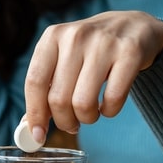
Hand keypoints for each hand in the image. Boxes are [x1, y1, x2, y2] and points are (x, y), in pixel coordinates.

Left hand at [23, 11, 162, 136]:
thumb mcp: (63, 58)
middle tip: (72, 124)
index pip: (34, 82)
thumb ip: (46, 88)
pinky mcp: (130, 53)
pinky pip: (113, 99)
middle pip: (58, 98)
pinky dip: (110, 112)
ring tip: (91, 114)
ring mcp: (104, 43)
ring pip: (83, 102)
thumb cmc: (91, 50)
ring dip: (87, 118)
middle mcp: (75, 36)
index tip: (37, 135)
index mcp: (52, 36)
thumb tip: (29, 128)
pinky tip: (108, 106)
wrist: (133, 27)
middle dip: (64, 121)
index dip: (35, 114)